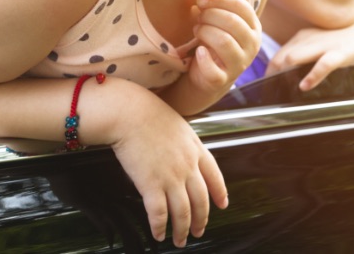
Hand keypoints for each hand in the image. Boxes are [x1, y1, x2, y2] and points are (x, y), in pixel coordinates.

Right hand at [105, 80, 227, 246]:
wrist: (130, 113)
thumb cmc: (149, 114)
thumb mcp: (179, 125)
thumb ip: (186, 143)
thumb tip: (186, 155)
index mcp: (196, 148)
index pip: (215, 176)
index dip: (220, 193)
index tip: (222, 204)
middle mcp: (187, 165)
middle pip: (201, 200)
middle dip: (201, 220)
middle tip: (198, 231)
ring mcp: (171, 176)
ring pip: (183, 212)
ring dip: (182, 230)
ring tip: (179, 240)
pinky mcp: (151, 184)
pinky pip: (159, 214)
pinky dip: (160, 227)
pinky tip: (158, 234)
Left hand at [187, 0, 261, 94]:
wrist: (207, 76)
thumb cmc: (213, 41)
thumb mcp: (218, 22)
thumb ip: (214, 6)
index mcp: (253, 27)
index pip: (241, 6)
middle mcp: (252, 46)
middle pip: (232, 22)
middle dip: (210, 15)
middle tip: (198, 17)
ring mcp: (240, 64)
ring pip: (224, 42)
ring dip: (205, 32)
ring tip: (196, 30)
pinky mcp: (224, 80)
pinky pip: (213, 69)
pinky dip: (203, 59)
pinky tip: (198, 51)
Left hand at [266, 22, 353, 90]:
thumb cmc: (345, 39)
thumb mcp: (320, 44)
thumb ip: (305, 54)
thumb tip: (288, 71)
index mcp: (303, 37)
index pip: (278, 55)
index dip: (269, 72)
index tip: (265, 89)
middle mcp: (310, 39)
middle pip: (281, 57)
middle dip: (272, 75)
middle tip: (268, 95)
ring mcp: (325, 45)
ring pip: (296, 56)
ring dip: (285, 73)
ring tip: (279, 91)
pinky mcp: (341, 52)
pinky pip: (323, 64)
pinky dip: (312, 75)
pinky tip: (305, 86)